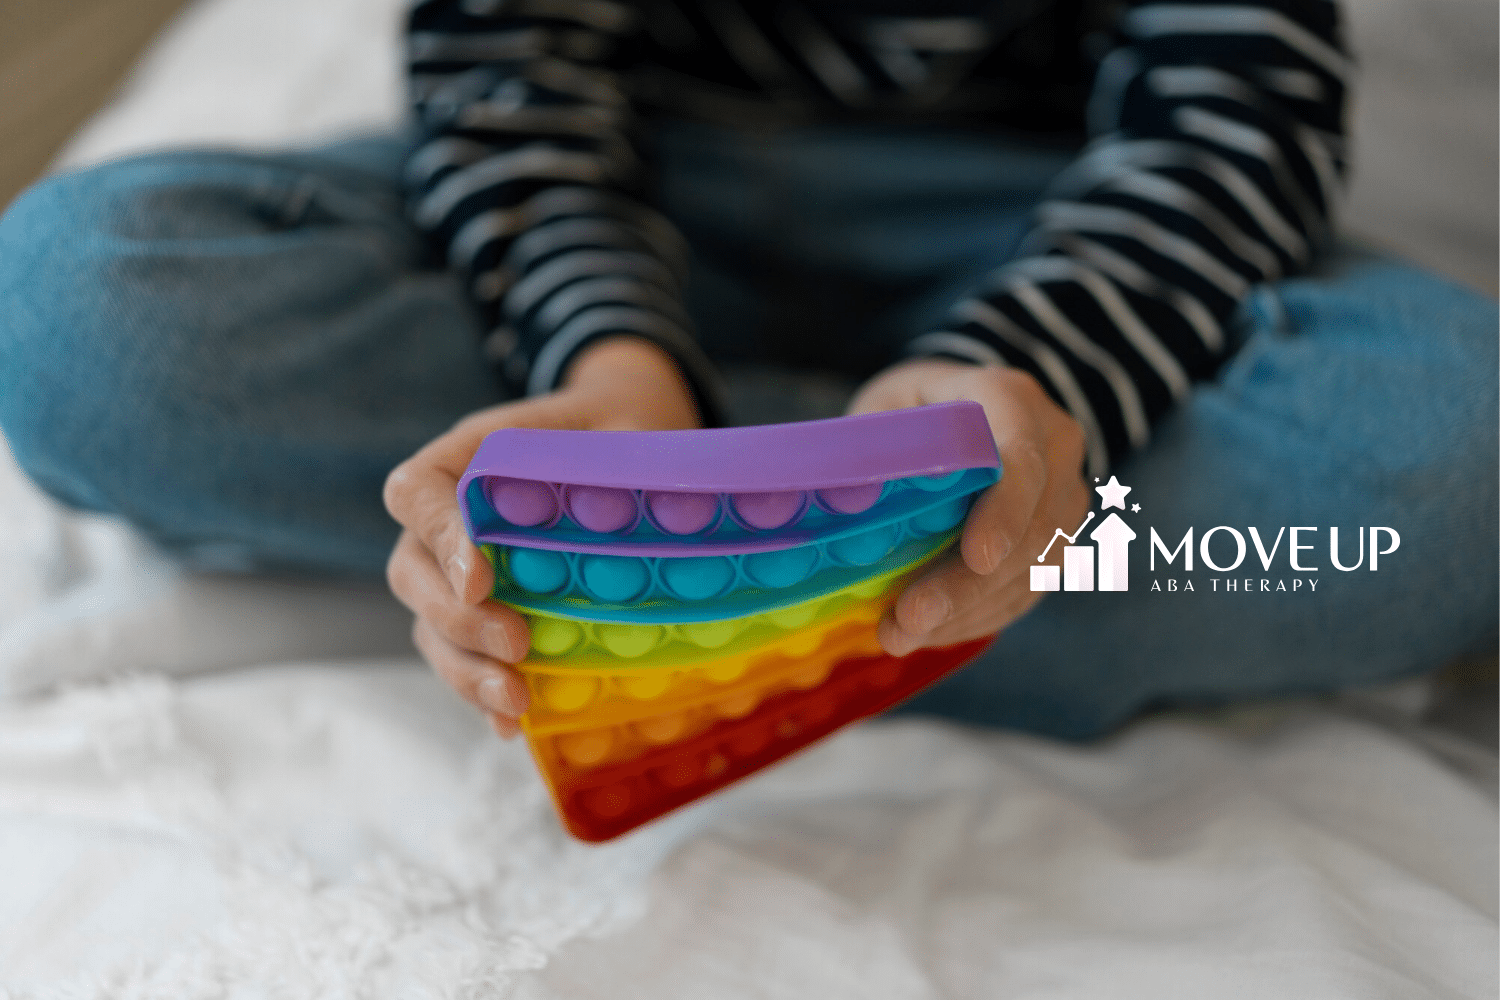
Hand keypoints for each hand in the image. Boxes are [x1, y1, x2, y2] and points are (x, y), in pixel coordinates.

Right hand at [383, 337, 700, 737]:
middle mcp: (446, 518)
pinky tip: (515, 726)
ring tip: (516, 702)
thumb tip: (656, 511)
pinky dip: (484, 694)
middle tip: (516, 645)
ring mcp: (458, 571)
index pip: (417, 490)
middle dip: (458, 620)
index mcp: (467, 458)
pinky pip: (465, 657)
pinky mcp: (486, 615)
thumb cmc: (620, 432)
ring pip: (430, 626)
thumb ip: (616, 461)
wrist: (626, 437)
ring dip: (465, 670)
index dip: (438, 536)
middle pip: (413, 571)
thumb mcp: (621, 429)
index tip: (480, 578)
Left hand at [847, 358, 1089, 655]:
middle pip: (1031, 528)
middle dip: (968, 584)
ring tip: (899, 635)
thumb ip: (875, 446)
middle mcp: (1055, 448)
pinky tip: (929, 632)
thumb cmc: (917, 408)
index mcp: (1011, 399)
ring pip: (1032, 569)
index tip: (977, 558)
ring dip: (966, 611)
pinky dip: (975, 616)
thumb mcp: (888, 405)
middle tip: (909, 620)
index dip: (1004, 511)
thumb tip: (839, 502)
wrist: (972, 410)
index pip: (1023, 459)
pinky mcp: (1055, 541)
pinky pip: (1026, 590)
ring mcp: (1063, 498)